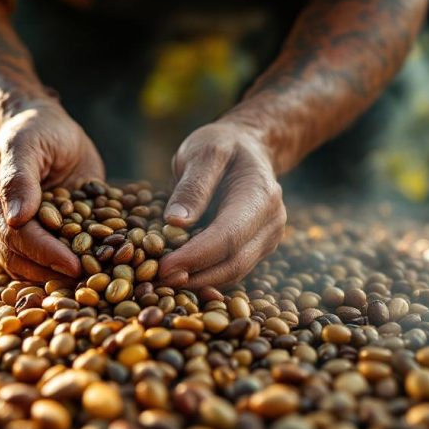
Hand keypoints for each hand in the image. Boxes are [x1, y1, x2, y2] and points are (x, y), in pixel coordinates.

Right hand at [0, 101, 104, 280]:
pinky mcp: (34, 237)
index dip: (45, 252)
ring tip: (92, 283)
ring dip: (58, 278)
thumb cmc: (35, 129)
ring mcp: (12, 233)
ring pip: (30, 268)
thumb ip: (19, 177)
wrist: (44, 127)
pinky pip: (45, 262)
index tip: (74, 265)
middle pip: (21, 258)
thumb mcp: (27, 143)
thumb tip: (15, 219)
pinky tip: (91, 274)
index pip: (16, 235)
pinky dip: (65, 270)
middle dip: (54, 272)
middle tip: (90, 282)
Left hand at [158, 121, 285, 288]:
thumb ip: (192, 186)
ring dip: (199, 282)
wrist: (249, 148)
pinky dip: (206, 276)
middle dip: (195, 276)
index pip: (228, 236)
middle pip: (233, 263)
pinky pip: (231, 270)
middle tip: (157, 281)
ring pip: (234, 273)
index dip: (195, 256)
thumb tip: (176, 222)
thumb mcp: (203, 152)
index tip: (163, 267)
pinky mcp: (257, 249)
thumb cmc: (222, 145)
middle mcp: (271, 222)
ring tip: (163, 283)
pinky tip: (179, 276)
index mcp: (261, 196)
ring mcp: (267, 239)